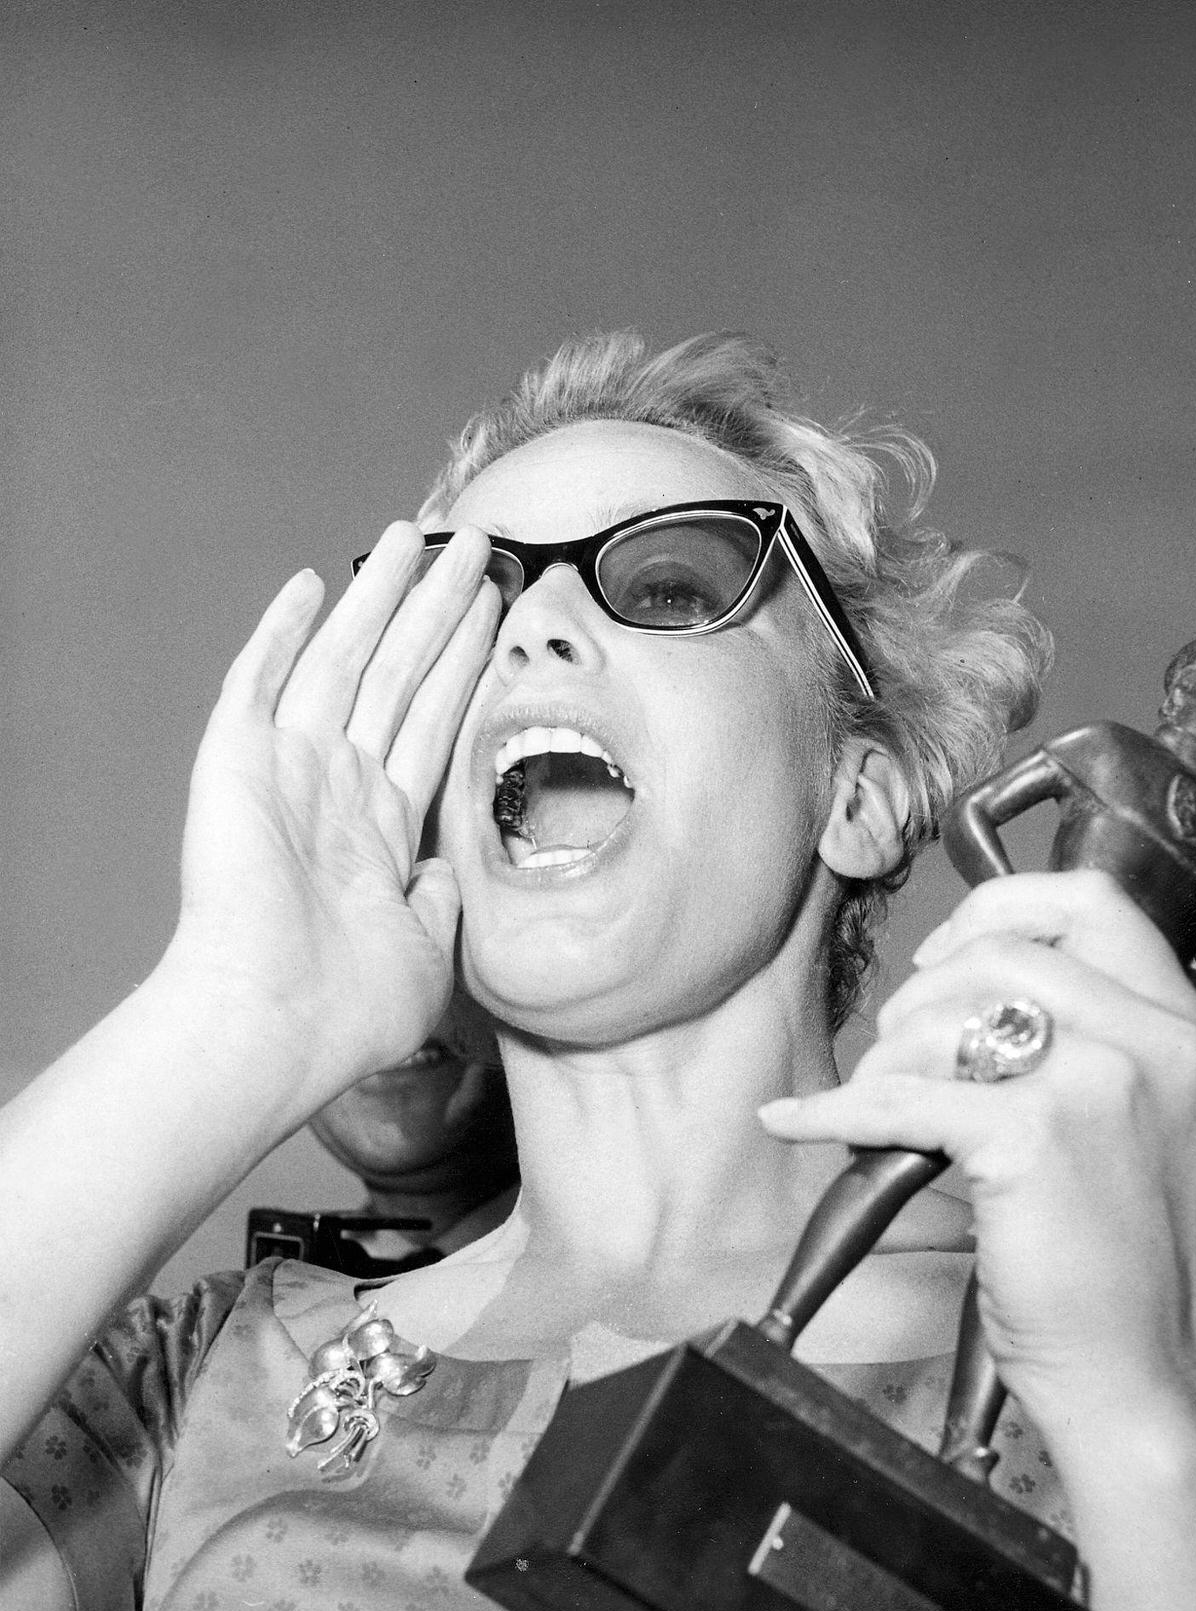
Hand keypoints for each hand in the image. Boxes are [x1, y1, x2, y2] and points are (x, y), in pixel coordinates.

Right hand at [165, 523, 499, 1116]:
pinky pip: (259, 681)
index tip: (495, 609)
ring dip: (380, 597)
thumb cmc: (350, 1010)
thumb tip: (446, 867)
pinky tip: (309, 585)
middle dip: (436, 609)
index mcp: (383, 826)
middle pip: (400, 674)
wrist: (275, 1026)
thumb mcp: (429, 951)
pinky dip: (281, 633)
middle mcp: (339, 785)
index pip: (435, 721)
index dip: (464, 663)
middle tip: (474, 545)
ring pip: (347, 660)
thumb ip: (441, 898)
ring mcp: (288, 770)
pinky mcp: (236, 763)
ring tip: (419, 535)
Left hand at [762, 870, 1195, 1443]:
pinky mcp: (1033, 1137)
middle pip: (1000, 951)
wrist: (1143, 1376)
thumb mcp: (1144, 1120)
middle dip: (923, 992)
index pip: (1089, 902)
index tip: (945, 951)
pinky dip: (834, 1110)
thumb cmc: (1125, 1261)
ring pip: (946, 1014)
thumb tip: (965, 987)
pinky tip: (796, 1120)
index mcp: (1185, 1026)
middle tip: (898, 1051)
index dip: (999, 908)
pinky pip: (901, 1097)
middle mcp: (1156, 1039)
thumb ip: (1089, 1042)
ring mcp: (1100, 1083)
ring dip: (887, 1057)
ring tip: (881, 1107)